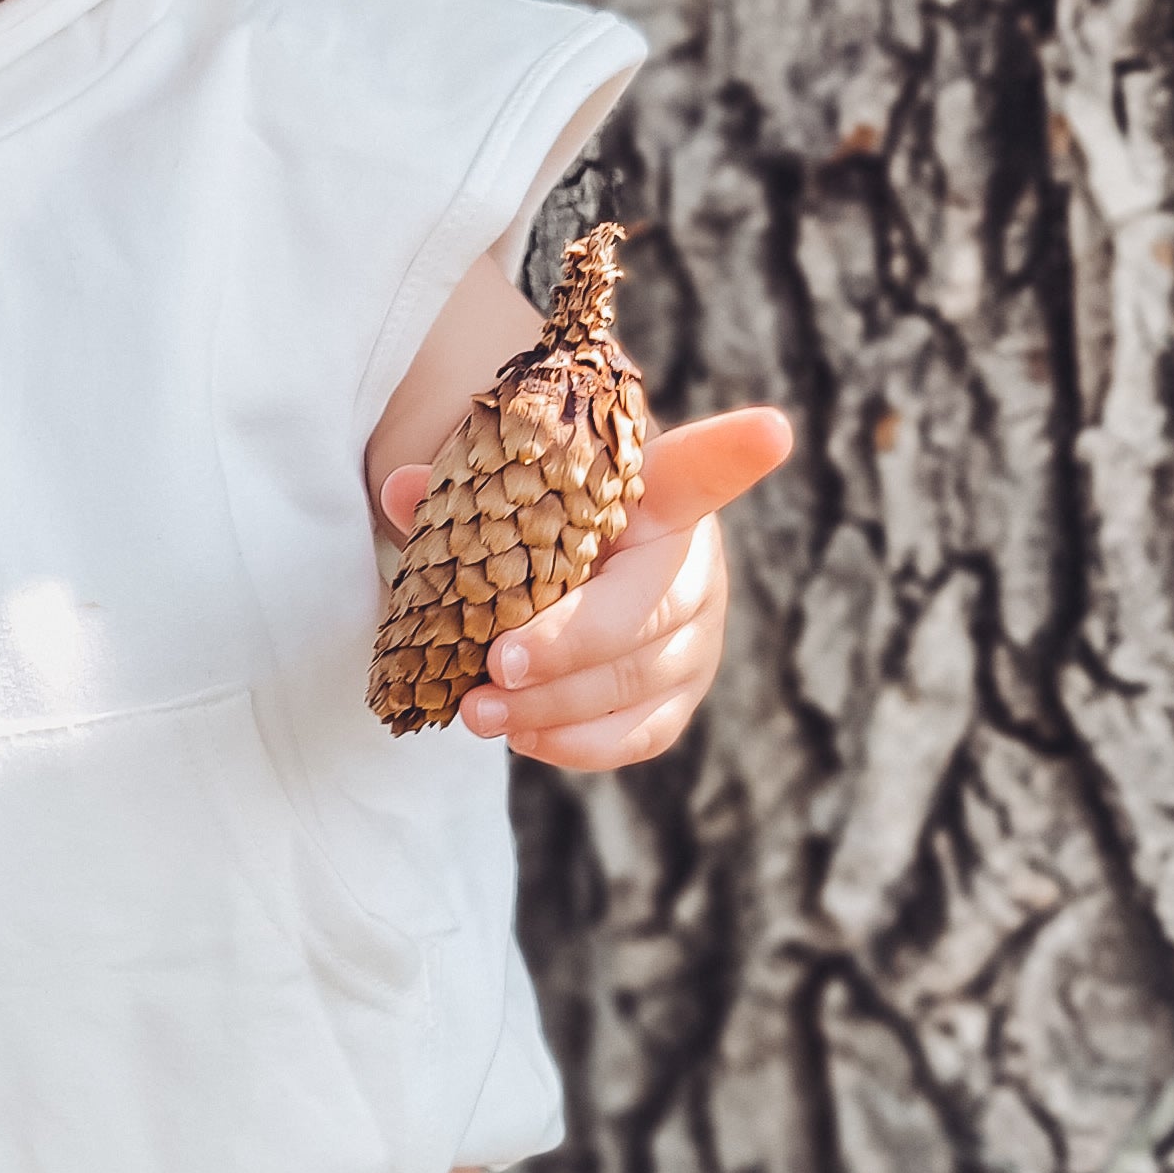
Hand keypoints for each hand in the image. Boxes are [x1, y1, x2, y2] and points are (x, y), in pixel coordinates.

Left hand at [378, 406, 791, 769]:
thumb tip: (402, 490)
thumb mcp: (506, 495)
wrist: (571, 565)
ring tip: (478, 712)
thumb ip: (460, 491)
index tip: (771, 429)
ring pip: (636, 681)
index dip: (734, 451)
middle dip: (569, 642)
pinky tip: (522, 737)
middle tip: (496, 664)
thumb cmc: (541, 521)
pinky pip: (639, 734)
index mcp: (660, 494)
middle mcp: (694, 563)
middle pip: (647, 608)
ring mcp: (697, 636)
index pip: (699, 468)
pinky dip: (577, 744)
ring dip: (553, 704)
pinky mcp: (680, 696)